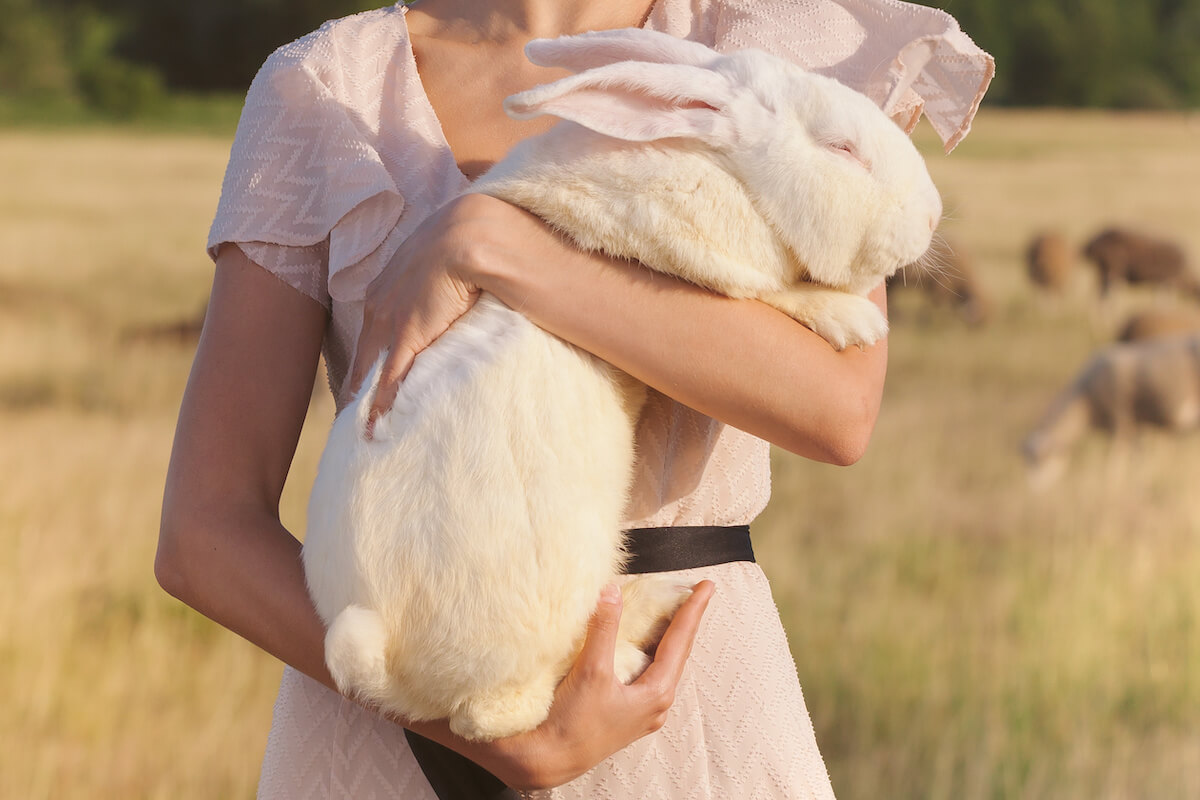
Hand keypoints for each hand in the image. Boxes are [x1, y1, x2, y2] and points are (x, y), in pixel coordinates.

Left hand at [346, 193, 514, 433]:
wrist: (467, 235)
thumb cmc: (463, 245)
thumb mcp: (440, 266)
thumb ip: (437, 287)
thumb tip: (452, 301)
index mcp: (385, 291)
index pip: (370, 338)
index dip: (367, 365)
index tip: (363, 386)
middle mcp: (378, 308)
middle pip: (361, 359)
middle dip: (354, 390)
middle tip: (351, 420)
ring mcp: (389, 323)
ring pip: (369, 373)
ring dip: (364, 404)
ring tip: (360, 433)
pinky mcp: (407, 336)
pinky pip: (388, 379)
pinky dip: (380, 406)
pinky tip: (375, 428)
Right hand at [408, 579, 715, 790]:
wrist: (550, 760)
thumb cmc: (574, 722)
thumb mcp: (591, 670)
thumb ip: (603, 628)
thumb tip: (611, 591)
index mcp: (657, 693)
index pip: (681, 639)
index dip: (693, 609)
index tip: (707, 586)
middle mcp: (657, 704)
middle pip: (677, 652)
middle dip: (686, 621)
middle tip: (695, 594)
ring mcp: (643, 712)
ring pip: (663, 664)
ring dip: (667, 637)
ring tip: (674, 613)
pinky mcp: (626, 714)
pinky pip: (647, 675)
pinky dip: (649, 652)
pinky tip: (642, 645)